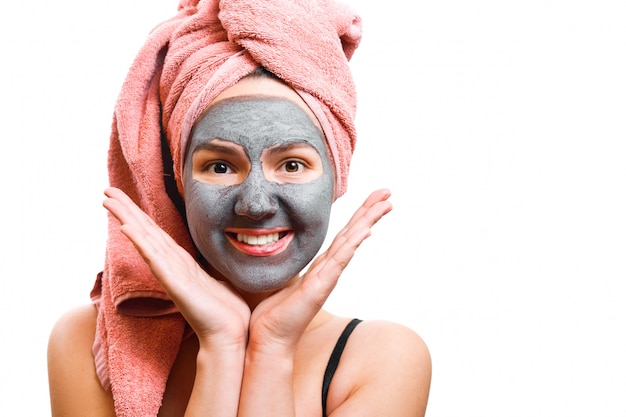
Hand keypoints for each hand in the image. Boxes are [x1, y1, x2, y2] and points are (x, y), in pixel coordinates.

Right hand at [103, 187, 249, 349]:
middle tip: (106, 190)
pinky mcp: (176, 286)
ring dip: (127, 219)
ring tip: (109, 201)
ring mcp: (172, 275)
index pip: (156, 233)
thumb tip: (214, 259)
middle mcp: (172, 266)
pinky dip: (141, 244)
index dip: (139, 214)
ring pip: (146, 241)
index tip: (123, 197)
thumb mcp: (217, 280)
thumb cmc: (225, 311)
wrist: (230, 335)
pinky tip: (127, 228)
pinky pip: (156, 260)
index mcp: (181, 263)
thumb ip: (208, 268)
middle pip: (145, 231)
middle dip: (126, 209)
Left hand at [248, 188, 392, 353]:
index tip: (372, 197)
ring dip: (368, 221)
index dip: (357, 215)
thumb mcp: (278, 275)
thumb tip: (268, 239)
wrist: (266, 339)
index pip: (342, 234)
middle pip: (353, 233)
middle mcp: (328, 270)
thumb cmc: (269, 311)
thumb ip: (282, 259)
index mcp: (319, 266)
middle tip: (387, 191)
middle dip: (370, 210)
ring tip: (385, 204)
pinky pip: (339, 261)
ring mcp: (327, 278)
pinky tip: (366, 230)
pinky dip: (353, 244)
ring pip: (351, 242)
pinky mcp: (320, 288)